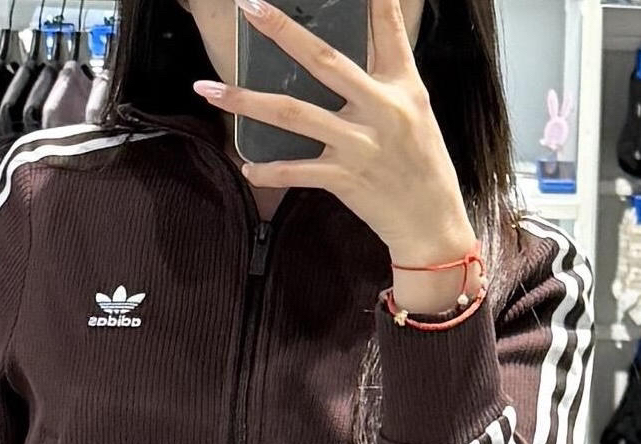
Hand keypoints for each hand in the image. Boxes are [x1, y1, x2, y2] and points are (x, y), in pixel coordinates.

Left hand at [193, 0, 484, 316]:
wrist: (432, 224)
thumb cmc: (423, 164)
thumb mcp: (415, 109)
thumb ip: (384, 75)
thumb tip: (345, 53)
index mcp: (402, 85)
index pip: (388, 28)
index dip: (375, 0)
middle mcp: (380, 109)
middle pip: (323, 61)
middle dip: (283, 31)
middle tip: (249, 7)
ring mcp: (359, 145)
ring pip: (293, 114)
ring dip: (246, 101)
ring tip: (209, 89)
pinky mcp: (345, 179)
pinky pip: (297, 171)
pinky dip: (270, 170)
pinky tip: (247, 164)